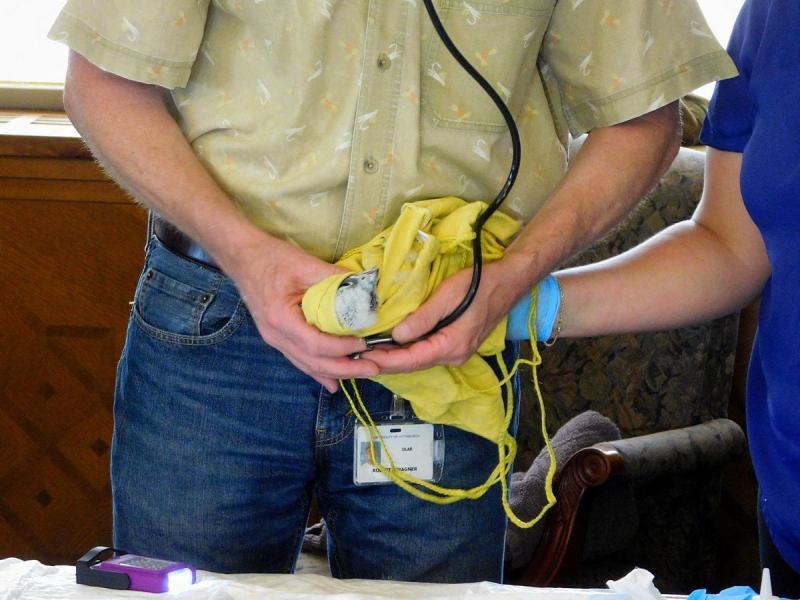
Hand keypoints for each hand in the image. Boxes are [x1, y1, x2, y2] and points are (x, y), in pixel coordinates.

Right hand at [232, 239, 378, 391]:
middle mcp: (276, 335)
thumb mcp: (306, 264)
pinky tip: (333, 384)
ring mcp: (275, 340)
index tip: (364, 343)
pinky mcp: (279, 339)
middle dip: (346, 368)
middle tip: (373, 367)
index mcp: (281, 318)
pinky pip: (300, 360)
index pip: (315, 344)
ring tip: (362, 372)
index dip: (341, 348)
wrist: (244, 259)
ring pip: (307, 365)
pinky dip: (319, 373)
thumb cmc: (272, 259)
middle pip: (313, 362)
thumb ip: (335, 279)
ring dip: (336, 372)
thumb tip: (367, 288)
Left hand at [366, 261, 518, 373]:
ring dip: (393, 358)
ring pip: (418, 360)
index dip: (385, 361)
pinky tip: (391, 346)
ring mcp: (456, 352)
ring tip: (367, 353)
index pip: (411, 360)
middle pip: (413, 365)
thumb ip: (422, 318)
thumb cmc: (480, 284)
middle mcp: (454, 355)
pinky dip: (406, 351)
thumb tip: (396, 336)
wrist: (508, 281)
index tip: (362, 358)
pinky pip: (426, 352)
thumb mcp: (448, 295)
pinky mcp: (455, 344)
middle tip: (356, 358)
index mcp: (452, 346)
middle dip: (384, 363)